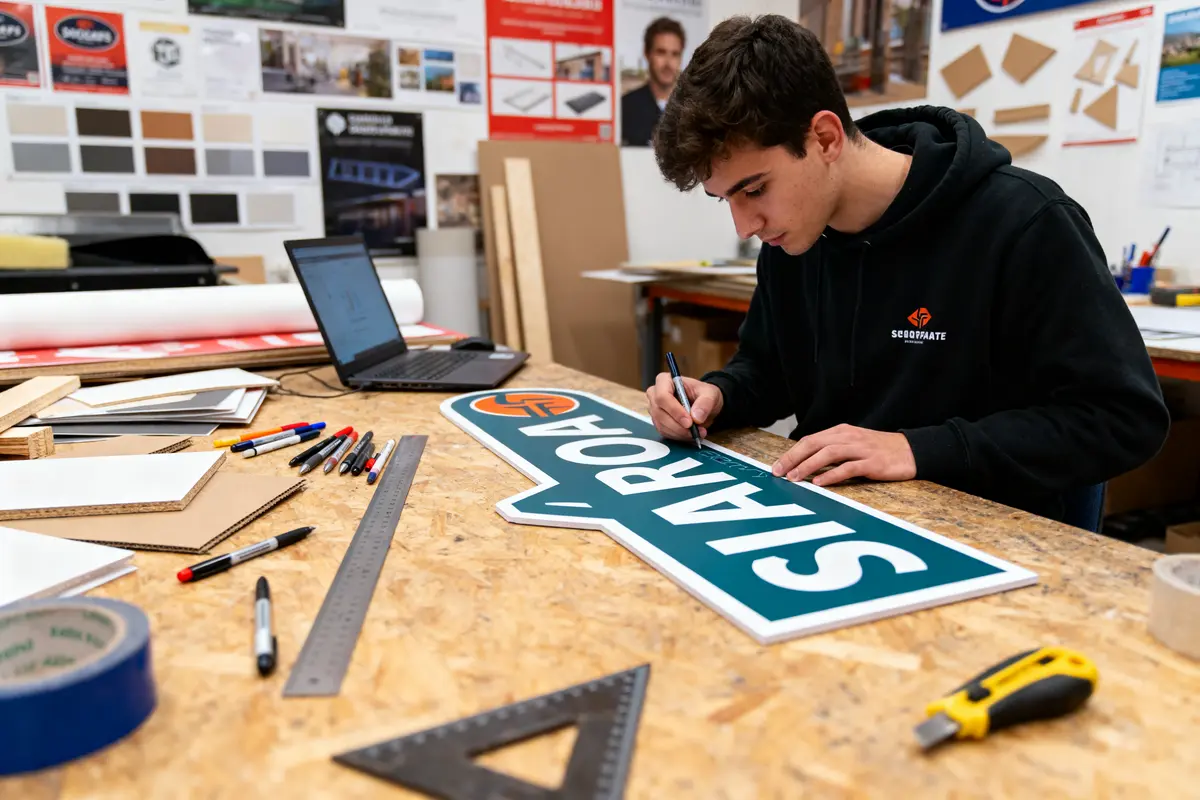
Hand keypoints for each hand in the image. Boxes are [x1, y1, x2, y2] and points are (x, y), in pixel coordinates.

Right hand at [646, 373, 723, 441]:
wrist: (703, 404)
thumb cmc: (703, 394)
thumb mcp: (710, 394)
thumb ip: (705, 403)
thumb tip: (696, 417)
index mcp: (665, 381)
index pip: (662, 396)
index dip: (674, 410)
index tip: (689, 421)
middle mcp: (655, 394)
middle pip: (659, 413)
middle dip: (678, 425)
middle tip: (694, 431)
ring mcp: (655, 409)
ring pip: (661, 425)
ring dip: (680, 433)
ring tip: (697, 433)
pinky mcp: (658, 422)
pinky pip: (665, 432)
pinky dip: (678, 436)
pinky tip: (690, 434)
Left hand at [771, 424, 916, 486]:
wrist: (912, 451)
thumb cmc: (879, 451)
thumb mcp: (853, 445)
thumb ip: (832, 450)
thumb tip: (805, 463)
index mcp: (841, 432)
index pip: (809, 440)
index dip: (791, 453)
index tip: (777, 466)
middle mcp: (848, 437)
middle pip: (814, 444)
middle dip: (793, 458)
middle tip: (778, 472)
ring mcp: (861, 449)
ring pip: (828, 454)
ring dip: (808, 466)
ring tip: (795, 478)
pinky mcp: (873, 463)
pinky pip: (849, 467)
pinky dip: (832, 475)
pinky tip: (820, 483)